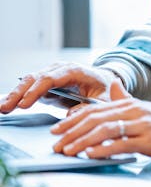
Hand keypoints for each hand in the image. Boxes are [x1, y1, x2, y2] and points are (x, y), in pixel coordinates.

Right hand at [0, 64, 119, 112]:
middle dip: (18, 93)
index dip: (35, 91)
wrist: (104, 81)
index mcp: (74, 71)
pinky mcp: (45, 83)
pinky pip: (28, 88)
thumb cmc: (105, 90)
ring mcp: (50, 74)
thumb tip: (71, 117)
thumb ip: (90, 107)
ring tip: (2, 108)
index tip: (24, 104)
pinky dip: (17, 96)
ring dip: (14, 95)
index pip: (50, 79)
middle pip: (34, 78)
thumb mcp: (104, 100)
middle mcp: (59, 69)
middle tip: (6, 107)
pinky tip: (6, 105)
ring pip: (28, 82)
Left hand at [50, 79, 150, 163]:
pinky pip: (122, 144)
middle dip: (72, 132)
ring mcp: (142, 125)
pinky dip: (104, 149)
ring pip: (105, 130)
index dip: (73, 119)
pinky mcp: (149, 140)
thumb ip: (126, 98)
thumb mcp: (145, 109)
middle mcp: (134, 111)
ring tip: (69, 150)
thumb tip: (115, 84)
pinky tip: (91, 154)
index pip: (94, 110)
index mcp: (129, 104)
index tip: (57, 129)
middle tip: (57, 143)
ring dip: (83, 141)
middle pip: (96, 119)